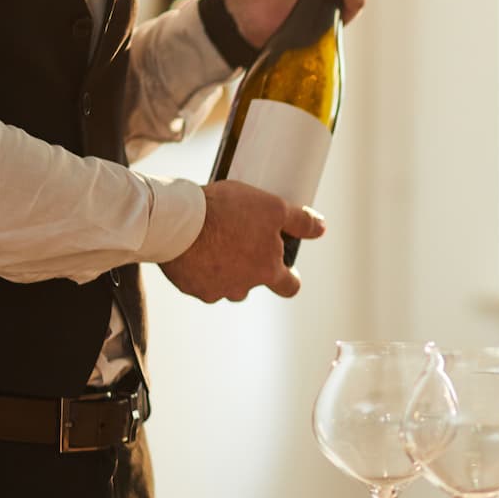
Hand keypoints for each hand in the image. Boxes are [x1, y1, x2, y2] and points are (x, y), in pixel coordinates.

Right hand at [158, 181, 322, 302]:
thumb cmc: (226, 213)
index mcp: (266, 271)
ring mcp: (213, 290)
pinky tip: (194, 246)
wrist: (178, 221)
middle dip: (250, 267)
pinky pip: (199, 279)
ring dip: (223, 267)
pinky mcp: (189, 286)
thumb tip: (320, 228)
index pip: (289, 286)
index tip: (286, 268)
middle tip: (240, 243)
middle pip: (253, 282)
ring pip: (225, 282)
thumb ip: (299, 221)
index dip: (289, 277)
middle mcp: (241, 288)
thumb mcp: (271, 207)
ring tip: (215, 240)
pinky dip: (199, 266)